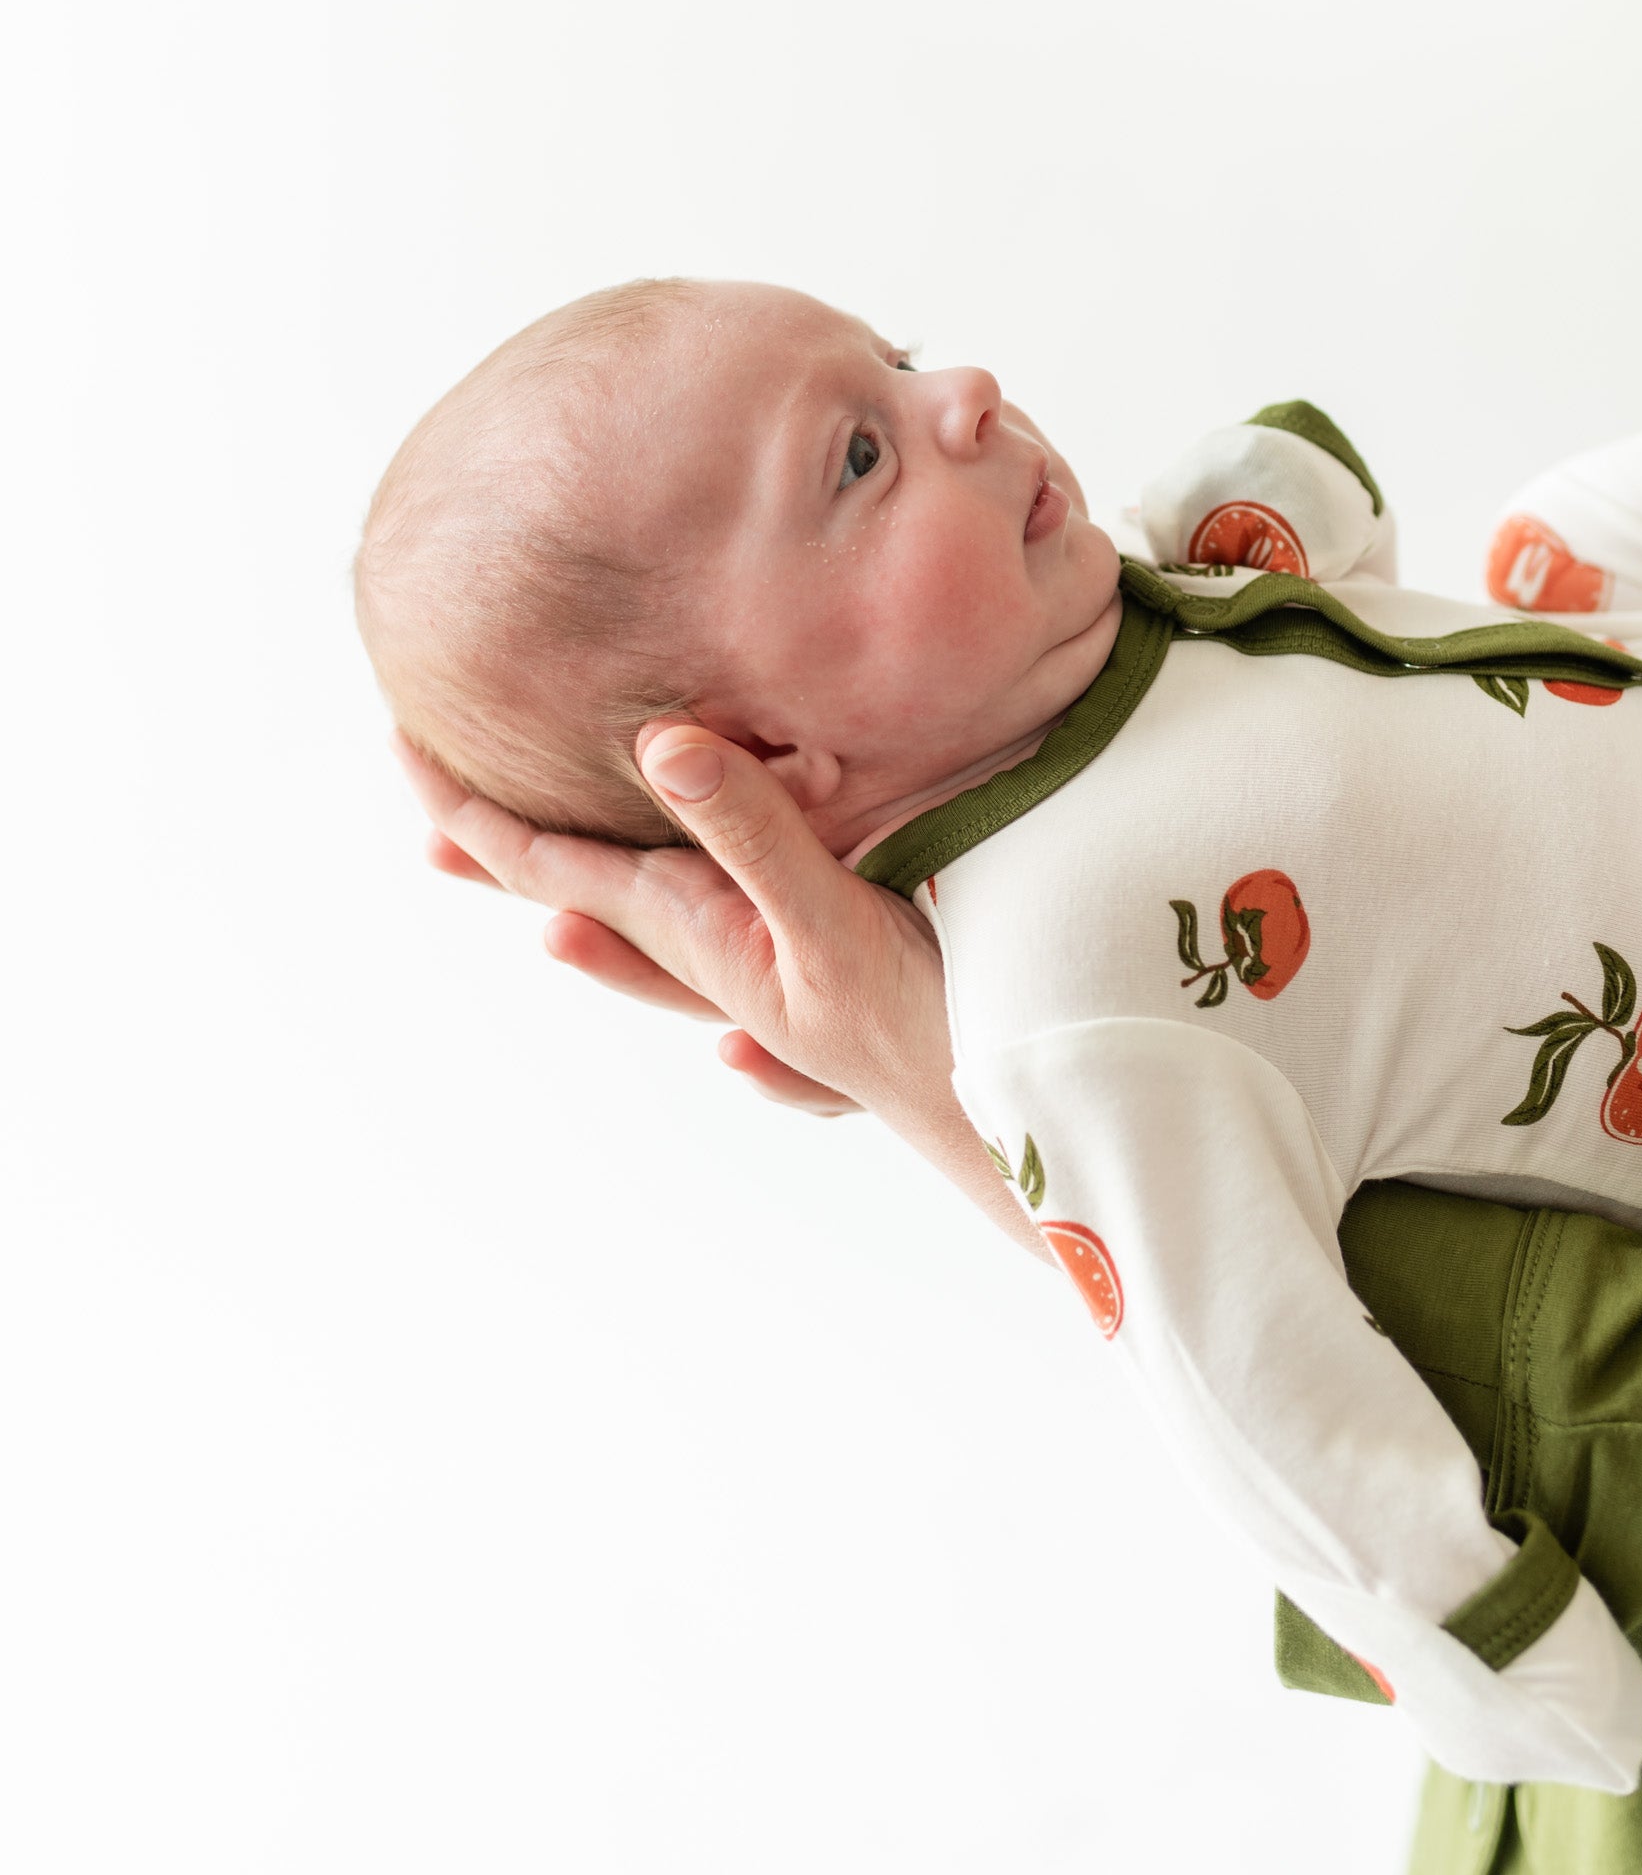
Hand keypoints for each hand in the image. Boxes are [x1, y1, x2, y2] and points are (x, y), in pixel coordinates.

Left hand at [393, 727, 1044, 1255]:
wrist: (1008, 1127)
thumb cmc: (922, 1030)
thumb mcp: (830, 923)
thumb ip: (750, 836)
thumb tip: (656, 747)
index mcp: (703, 934)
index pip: (560, 866)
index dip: (478, 813)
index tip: (401, 750)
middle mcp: (720, 964)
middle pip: (593, 902)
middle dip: (516, 860)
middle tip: (435, 832)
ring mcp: (773, 992)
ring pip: (663, 949)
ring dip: (600, 919)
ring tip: (548, 919)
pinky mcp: (832, 1003)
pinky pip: (745, 994)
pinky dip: (720, 989)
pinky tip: (720, 1036)